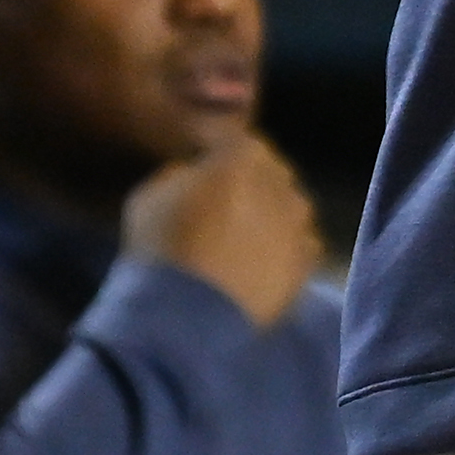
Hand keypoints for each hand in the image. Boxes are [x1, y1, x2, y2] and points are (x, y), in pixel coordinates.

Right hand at [121, 134, 322, 329]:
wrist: (187, 316)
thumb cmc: (162, 249)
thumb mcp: (148, 197)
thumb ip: (177, 174)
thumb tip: (192, 175)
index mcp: (242, 157)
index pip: (232, 138)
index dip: (214, 145)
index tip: (200, 154)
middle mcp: (281, 182)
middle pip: (266, 171)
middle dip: (246, 180)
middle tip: (221, 201)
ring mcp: (299, 223)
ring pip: (287, 208)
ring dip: (268, 214)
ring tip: (241, 236)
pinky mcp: (306, 262)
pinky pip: (298, 245)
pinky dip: (282, 249)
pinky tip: (259, 264)